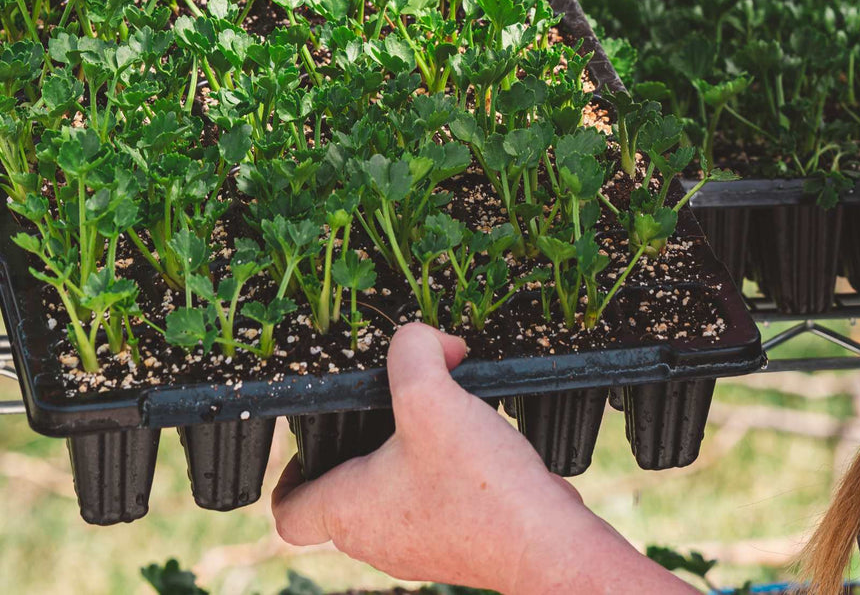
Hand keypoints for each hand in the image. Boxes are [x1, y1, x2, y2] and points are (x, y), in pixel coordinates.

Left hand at [271, 324, 606, 592]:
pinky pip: (434, 503)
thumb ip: (413, 351)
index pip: (288, 512)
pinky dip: (444, 471)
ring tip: (440, 412)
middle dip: (361, 446)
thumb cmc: (479, 485)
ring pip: (391, 498)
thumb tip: (424, 339)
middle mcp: (377, 539)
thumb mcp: (433, 397)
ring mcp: (419, 547)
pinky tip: (476, 440)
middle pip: (344, 496)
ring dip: (408, 454)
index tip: (310, 442)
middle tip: (388, 405)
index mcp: (351, 511)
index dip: (288, 475)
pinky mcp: (458, 543)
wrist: (545, 543)